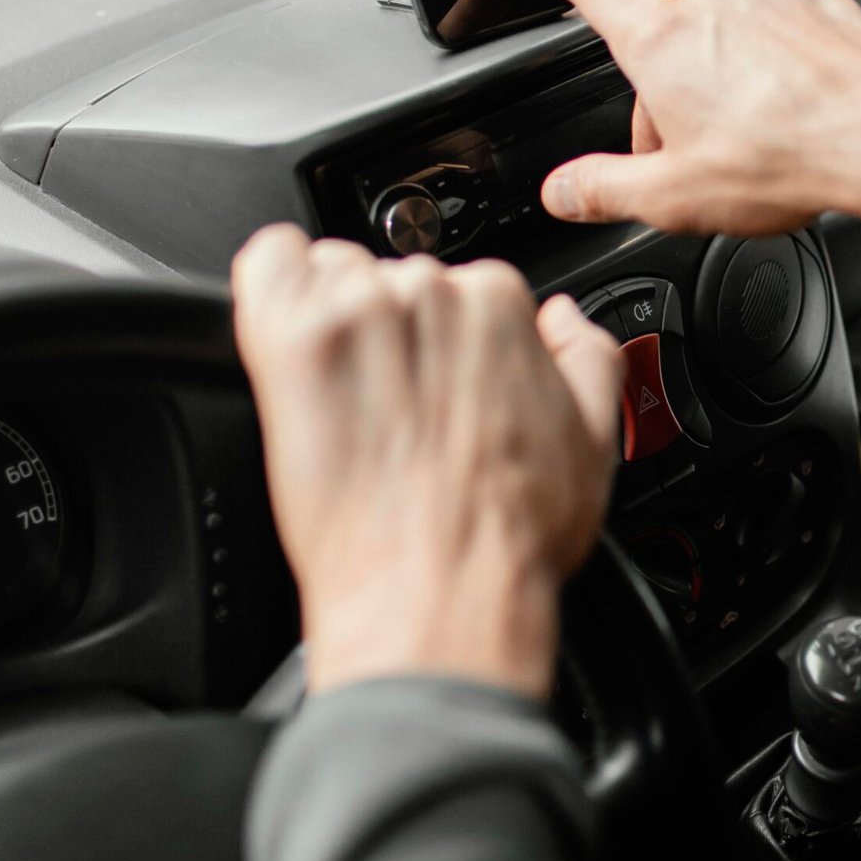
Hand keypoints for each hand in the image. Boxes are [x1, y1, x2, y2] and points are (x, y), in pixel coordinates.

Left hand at [232, 227, 620, 698]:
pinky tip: (288, 344)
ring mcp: (357, 311)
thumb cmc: (509, 538)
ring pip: (330, 277)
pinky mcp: (291, 340)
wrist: (437, 595)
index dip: (447, 343)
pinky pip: (267, 265)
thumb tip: (564, 317)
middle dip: (391, 332)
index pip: (461, 285)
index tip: (435, 389)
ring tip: (345, 401)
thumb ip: (590, 355)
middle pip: (392, 278)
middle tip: (392, 408)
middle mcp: (430, 291)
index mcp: (500, 304)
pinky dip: (270, 290)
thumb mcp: (594, 442)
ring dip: (334, 323)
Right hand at [527, 0, 860, 235]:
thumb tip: (564, 191)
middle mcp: (715, 2)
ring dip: (731, 83)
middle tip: (696, 155)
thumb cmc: (789, 159)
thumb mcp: (674, 197)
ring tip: (759, 142)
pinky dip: (782, 72)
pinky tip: (798, 117)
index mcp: (663, 41)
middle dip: (673, 94)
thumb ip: (605, 190)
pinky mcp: (819, 6)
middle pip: (669, 40)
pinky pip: (784, 37)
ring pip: (730, 40)